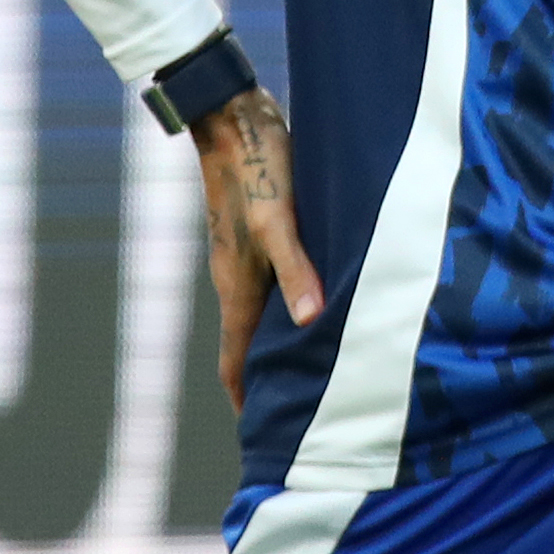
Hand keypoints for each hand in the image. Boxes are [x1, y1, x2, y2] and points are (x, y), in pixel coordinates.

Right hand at [192, 87, 324, 408]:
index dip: (247, 400)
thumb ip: (296, 269)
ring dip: (281, 345)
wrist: (232, 116)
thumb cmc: (258, 166)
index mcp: (237, 285)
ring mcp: (248, 256)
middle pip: (249, 345)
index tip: (262, 438)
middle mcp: (238, 278)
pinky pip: (277, 285)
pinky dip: (293, 308)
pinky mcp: (262, 233)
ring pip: (264, 316)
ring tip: (312, 370)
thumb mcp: (279, 220)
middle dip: (267, 382)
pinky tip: (321, 303)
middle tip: (295, 416)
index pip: (235, 361)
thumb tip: (311, 321)